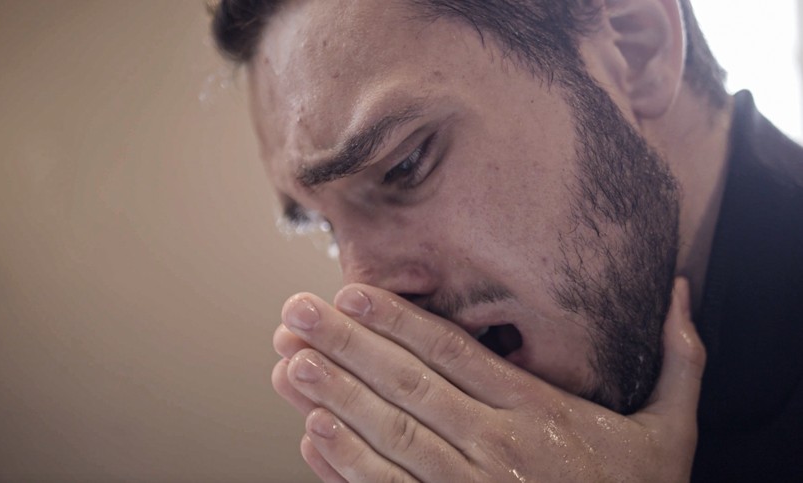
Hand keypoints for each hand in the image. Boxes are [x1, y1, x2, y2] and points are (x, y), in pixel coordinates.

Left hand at [271, 278, 704, 481]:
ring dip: (336, 398)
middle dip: (349, 346)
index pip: (458, 355)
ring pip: (393, 437)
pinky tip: (312, 436)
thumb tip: (683, 292)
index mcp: (543, 417)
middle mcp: (500, 451)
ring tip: (289, 364)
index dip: (401, 321)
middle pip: (411, 387)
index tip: (353, 292)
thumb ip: (679, 362)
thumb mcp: (672, 434)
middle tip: (295, 313)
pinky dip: (349, 468)